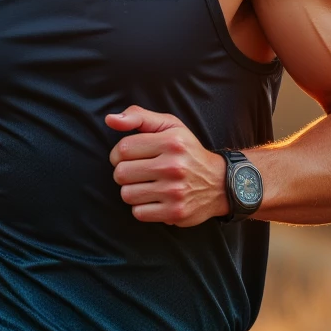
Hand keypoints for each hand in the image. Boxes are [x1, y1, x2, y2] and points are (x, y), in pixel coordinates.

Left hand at [106, 106, 226, 226]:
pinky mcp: (175, 212)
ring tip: (146, 186)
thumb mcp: (170, 126)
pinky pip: (138, 213)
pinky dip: (142, 208)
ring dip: (132, 191)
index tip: (128, 157)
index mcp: (171, 142)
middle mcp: (174, 166)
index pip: (123, 149)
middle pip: (121, 173)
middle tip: (138, 173)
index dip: (118, 154)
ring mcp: (175, 191)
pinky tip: (155, 199)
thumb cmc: (188, 152)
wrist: (220, 183)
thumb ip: (139, 117)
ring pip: (127, 194)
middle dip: (124, 173)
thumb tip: (110, 119)